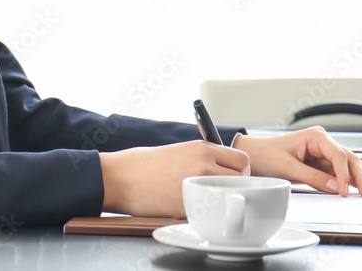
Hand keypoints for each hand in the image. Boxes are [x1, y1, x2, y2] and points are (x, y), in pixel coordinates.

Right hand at [99, 140, 250, 217]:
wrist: (120, 177)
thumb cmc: (144, 164)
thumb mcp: (179, 150)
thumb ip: (203, 157)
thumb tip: (223, 169)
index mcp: (202, 148)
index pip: (242, 159)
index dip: (240, 170)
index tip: (232, 176)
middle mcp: (204, 165)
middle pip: (241, 178)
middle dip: (236, 186)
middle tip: (222, 191)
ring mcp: (197, 187)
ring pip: (229, 196)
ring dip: (223, 200)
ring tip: (206, 200)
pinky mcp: (188, 207)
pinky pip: (208, 212)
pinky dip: (204, 213)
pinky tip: (189, 209)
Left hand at [232, 126, 361, 196]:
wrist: (254, 155)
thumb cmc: (266, 155)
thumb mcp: (287, 167)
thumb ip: (312, 177)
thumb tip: (335, 186)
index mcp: (315, 136)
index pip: (338, 155)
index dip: (344, 174)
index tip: (345, 191)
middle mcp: (323, 142)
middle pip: (349, 158)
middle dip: (360, 176)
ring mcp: (324, 152)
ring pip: (349, 164)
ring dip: (360, 178)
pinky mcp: (322, 163)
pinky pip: (341, 171)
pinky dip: (351, 180)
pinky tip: (361, 188)